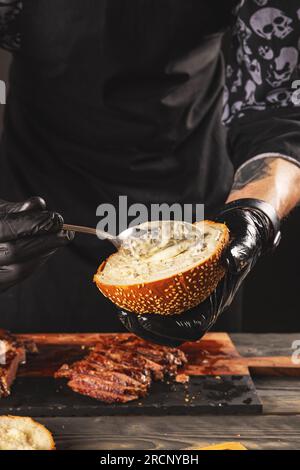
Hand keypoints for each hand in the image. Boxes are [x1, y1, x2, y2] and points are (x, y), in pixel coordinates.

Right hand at [0, 197, 73, 291]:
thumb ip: (15, 210)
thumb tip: (39, 205)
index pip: (9, 228)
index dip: (35, 224)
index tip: (56, 218)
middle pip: (15, 252)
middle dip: (45, 241)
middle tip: (66, 232)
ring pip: (19, 270)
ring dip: (44, 254)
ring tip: (58, 239)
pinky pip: (17, 278)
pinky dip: (35, 263)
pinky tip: (46, 251)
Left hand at [118, 200, 278, 345]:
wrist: (240, 229)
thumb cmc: (243, 237)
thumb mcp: (247, 241)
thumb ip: (242, 252)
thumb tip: (233, 261)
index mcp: (216, 301)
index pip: (194, 327)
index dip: (168, 329)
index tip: (146, 318)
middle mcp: (202, 304)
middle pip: (174, 332)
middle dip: (148, 330)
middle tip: (127, 316)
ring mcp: (189, 297)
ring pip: (164, 321)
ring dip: (141, 321)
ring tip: (122, 309)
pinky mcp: (178, 286)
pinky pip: (159, 302)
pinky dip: (141, 302)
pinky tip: (125, 290)